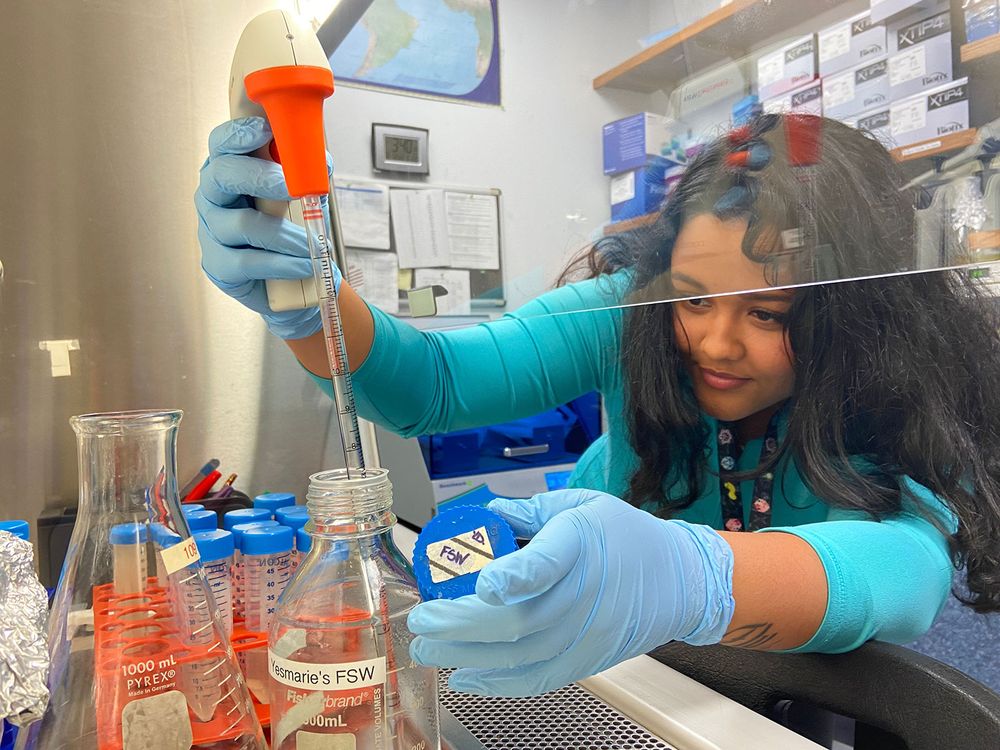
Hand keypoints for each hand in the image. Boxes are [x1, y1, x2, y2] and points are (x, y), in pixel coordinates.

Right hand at [195, 117, 339, 339]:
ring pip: (242, 224)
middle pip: (223, 175)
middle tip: (294, 191)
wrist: (288, 280)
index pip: (222, 143)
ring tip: (312, 244)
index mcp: (229, 170)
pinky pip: (247, 261)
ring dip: (285, 234)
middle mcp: (213, 196)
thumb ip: (308, 173)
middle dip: (261, 178)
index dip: (239, 134)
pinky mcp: (218, 265)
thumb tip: (321, 160)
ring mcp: (211, 231)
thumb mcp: (303, 195)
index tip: (264, 131)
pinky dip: (282, 263)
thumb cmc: (289, 227)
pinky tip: (304, 265)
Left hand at [407, 489, 735, 696]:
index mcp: (582, 543)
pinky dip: (499, 684)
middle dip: (460, 623)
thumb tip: (480, 517)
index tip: (481, 583)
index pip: (546, 564)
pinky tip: (466, 678)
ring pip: (520, 655)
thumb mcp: (581, 504)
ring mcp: (588, 634)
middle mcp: (585, 594)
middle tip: (421, 621)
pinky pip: (538, 679)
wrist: (680, 580)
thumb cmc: (627, 536)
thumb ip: (528, 512)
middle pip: (519, 618)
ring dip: (466, 656)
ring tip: (427, 650)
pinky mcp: (588, 660)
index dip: (514, 576)